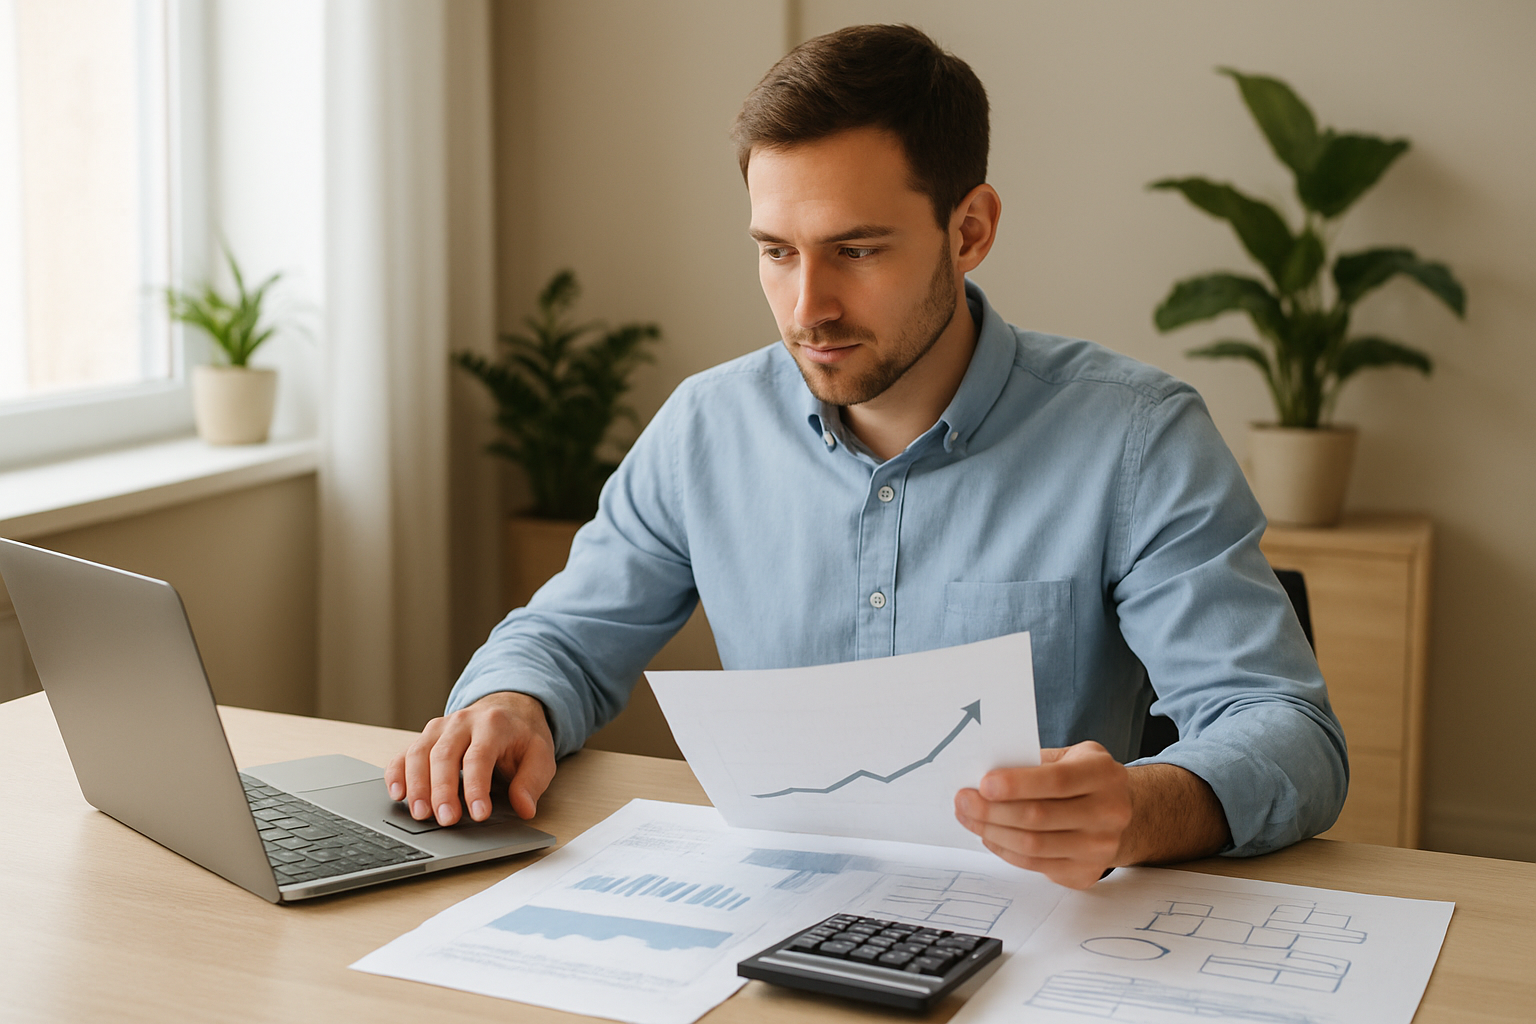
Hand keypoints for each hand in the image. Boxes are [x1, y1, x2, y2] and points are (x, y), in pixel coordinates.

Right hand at [385, 692, 556, 826]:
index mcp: (493, 724)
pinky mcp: (425, 738)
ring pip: (419, 753)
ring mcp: (439, 728)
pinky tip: (398, 795)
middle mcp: (462, 722)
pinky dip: (397, 774)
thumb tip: (524, 808)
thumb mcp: (540, 754)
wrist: (508, 709)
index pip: (479, 756)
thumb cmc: (521, 736)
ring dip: (416, 785)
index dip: (476, 787)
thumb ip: (532, 781)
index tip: (478, 814)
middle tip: (446, 819)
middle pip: (444, 755)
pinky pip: (404, 754)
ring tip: (420, 813)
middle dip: (442, 790)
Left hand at [954, 742, 1132, 888]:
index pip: (1056, 781)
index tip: (983, 784)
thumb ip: (1035, 762)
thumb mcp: (1070, 756)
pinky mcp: (1086, 872)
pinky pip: (1035, 865)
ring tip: (969, 818)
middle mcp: (1109, 813)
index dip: (1017, 784)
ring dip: (992, 832)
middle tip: (963, 801)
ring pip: (1034, 845)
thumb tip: (984, 775)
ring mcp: (1100, 847)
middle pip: (1039, 817)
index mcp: (1103, 774)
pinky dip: (1005, 850)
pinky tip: (989, 836)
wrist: (1120, 812)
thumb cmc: (1083, 778)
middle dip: (992, 810)